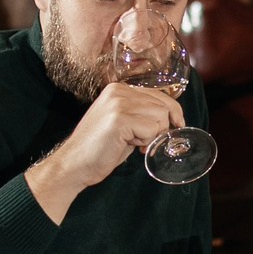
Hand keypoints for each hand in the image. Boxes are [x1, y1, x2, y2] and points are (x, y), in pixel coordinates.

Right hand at [25, 83, 183, 221]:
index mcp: (119, 89)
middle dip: (160, 127)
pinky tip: (128, 145)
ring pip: (160, 117)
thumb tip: (170, 117)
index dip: (172, 110)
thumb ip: (142, 114)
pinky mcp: (120, 118)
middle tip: (142, 142)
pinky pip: (151, 129)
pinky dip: (145, 142)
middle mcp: (119, 91)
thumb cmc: (100, 149)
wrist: (74, 164)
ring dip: (151, 135)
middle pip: (163, 105)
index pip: (158, 94)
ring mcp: (118, 103)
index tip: (177, 124)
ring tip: (132, 143)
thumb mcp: (123, 124)